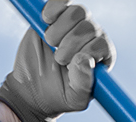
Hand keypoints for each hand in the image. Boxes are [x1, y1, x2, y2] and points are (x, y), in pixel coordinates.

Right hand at [0, 0, 115, 121]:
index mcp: (102, 58)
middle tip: (58, 58)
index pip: (103, 44)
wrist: (32, 87)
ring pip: (78, 12)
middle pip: (90, 27)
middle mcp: (92, 39)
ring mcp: (75, 25)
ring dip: (61, 27)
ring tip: (51, 41)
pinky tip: (46, 20)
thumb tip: (85, 59)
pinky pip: (62, 0)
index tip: (69, 63)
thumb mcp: (75, 98)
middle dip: (71, 42)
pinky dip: (54, 7)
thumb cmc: (59, 95)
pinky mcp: (56, 15)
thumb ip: (84, 83)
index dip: (86, 50)